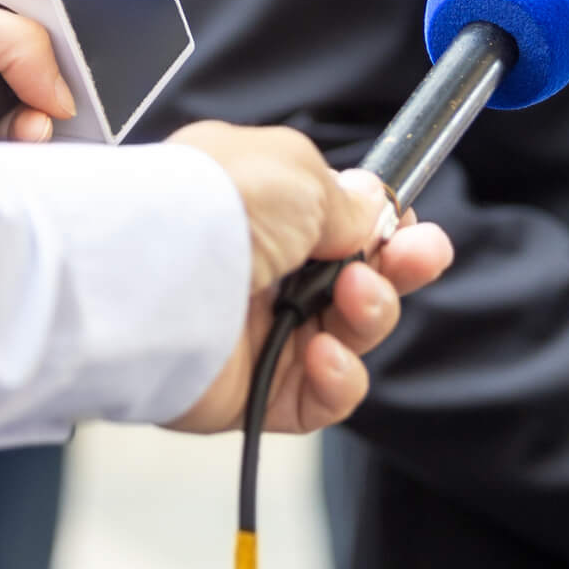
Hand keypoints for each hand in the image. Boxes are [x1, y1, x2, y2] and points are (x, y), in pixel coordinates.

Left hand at [162, 125, 454, 433]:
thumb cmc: (214, 207)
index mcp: (265, 210)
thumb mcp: (299, 172)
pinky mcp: (252, 391)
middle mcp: (263, 270)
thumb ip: (349, 198)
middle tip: (417, 257)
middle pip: (361, 282)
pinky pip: (322, 397)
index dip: (391, 231)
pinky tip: (322, 352)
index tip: (414, 229)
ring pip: (351, 336)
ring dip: (371, 315)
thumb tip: (372, 211)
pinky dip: (338, 377)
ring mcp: (259, 331)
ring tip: (353, 298)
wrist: (151, 272)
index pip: (346, 227)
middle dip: (400, 270)